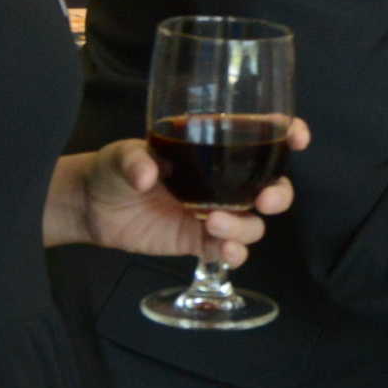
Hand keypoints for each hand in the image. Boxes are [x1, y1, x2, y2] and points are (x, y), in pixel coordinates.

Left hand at [70, 136, 295, 264]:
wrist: (90, 207)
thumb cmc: (111, 168)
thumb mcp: (121, 155)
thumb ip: (135, 161)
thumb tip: (146, 175)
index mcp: (212, 147)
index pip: (260, 136)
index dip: (286, 134)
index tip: (296, 137)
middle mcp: (221, 180)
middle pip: (271, 186)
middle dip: (279, 194)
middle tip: (264, 199)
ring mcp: (214, 211)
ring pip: (254, 222)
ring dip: (245, 226)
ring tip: (214, 223)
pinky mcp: (198, 240)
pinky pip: (229, 249)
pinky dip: (234, 253)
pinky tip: (224, 251)